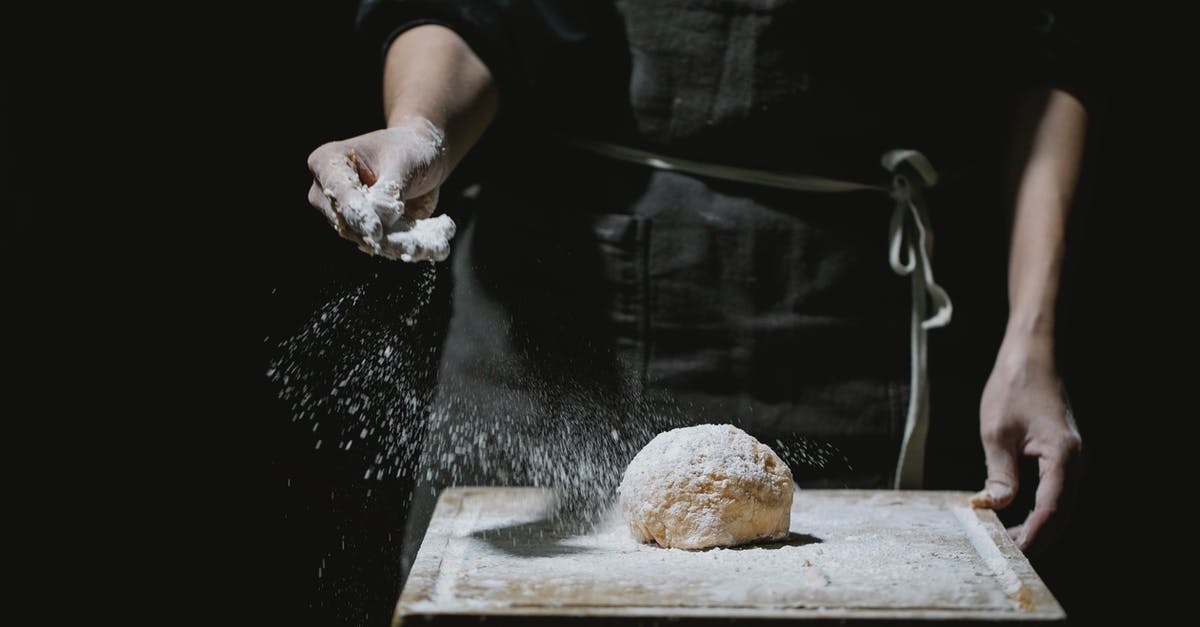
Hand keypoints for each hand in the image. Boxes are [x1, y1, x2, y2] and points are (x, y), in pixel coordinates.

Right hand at [306, 115, 454, 261]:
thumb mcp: (404, 162)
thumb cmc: (409, 148)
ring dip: (395, 246)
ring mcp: (344, 214)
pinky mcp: (364, 230)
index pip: (338, 192)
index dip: (357, 212)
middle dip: (378, 237)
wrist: (422, 155)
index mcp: (328, 162)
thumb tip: (383, 219)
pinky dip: (404, 248)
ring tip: (423, 247)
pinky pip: (381, 245)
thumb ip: (391, 189)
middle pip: (346, 222)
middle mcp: (328, 192)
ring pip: (364, 239)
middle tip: (408, 246)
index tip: (376, 230)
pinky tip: (429, 249)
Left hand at [970, 335, 1081, 553]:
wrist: (1031, 357)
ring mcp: (1073, 459)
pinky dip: (1041, 511)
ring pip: (1061, 505)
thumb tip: (995, 507)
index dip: (1034, 534)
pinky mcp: (1064, 457)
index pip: (1052, 507)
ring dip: (1040, 527)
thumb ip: (999, 473)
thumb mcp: (996, 432)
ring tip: (1010, 543)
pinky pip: (1057, 492)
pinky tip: (1019, 519)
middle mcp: (1076, 460)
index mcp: (1063, 455)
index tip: (1015, 553)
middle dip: (1038, 538)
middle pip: (1062, 513)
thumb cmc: (1013, 387)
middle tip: (1009, 557)